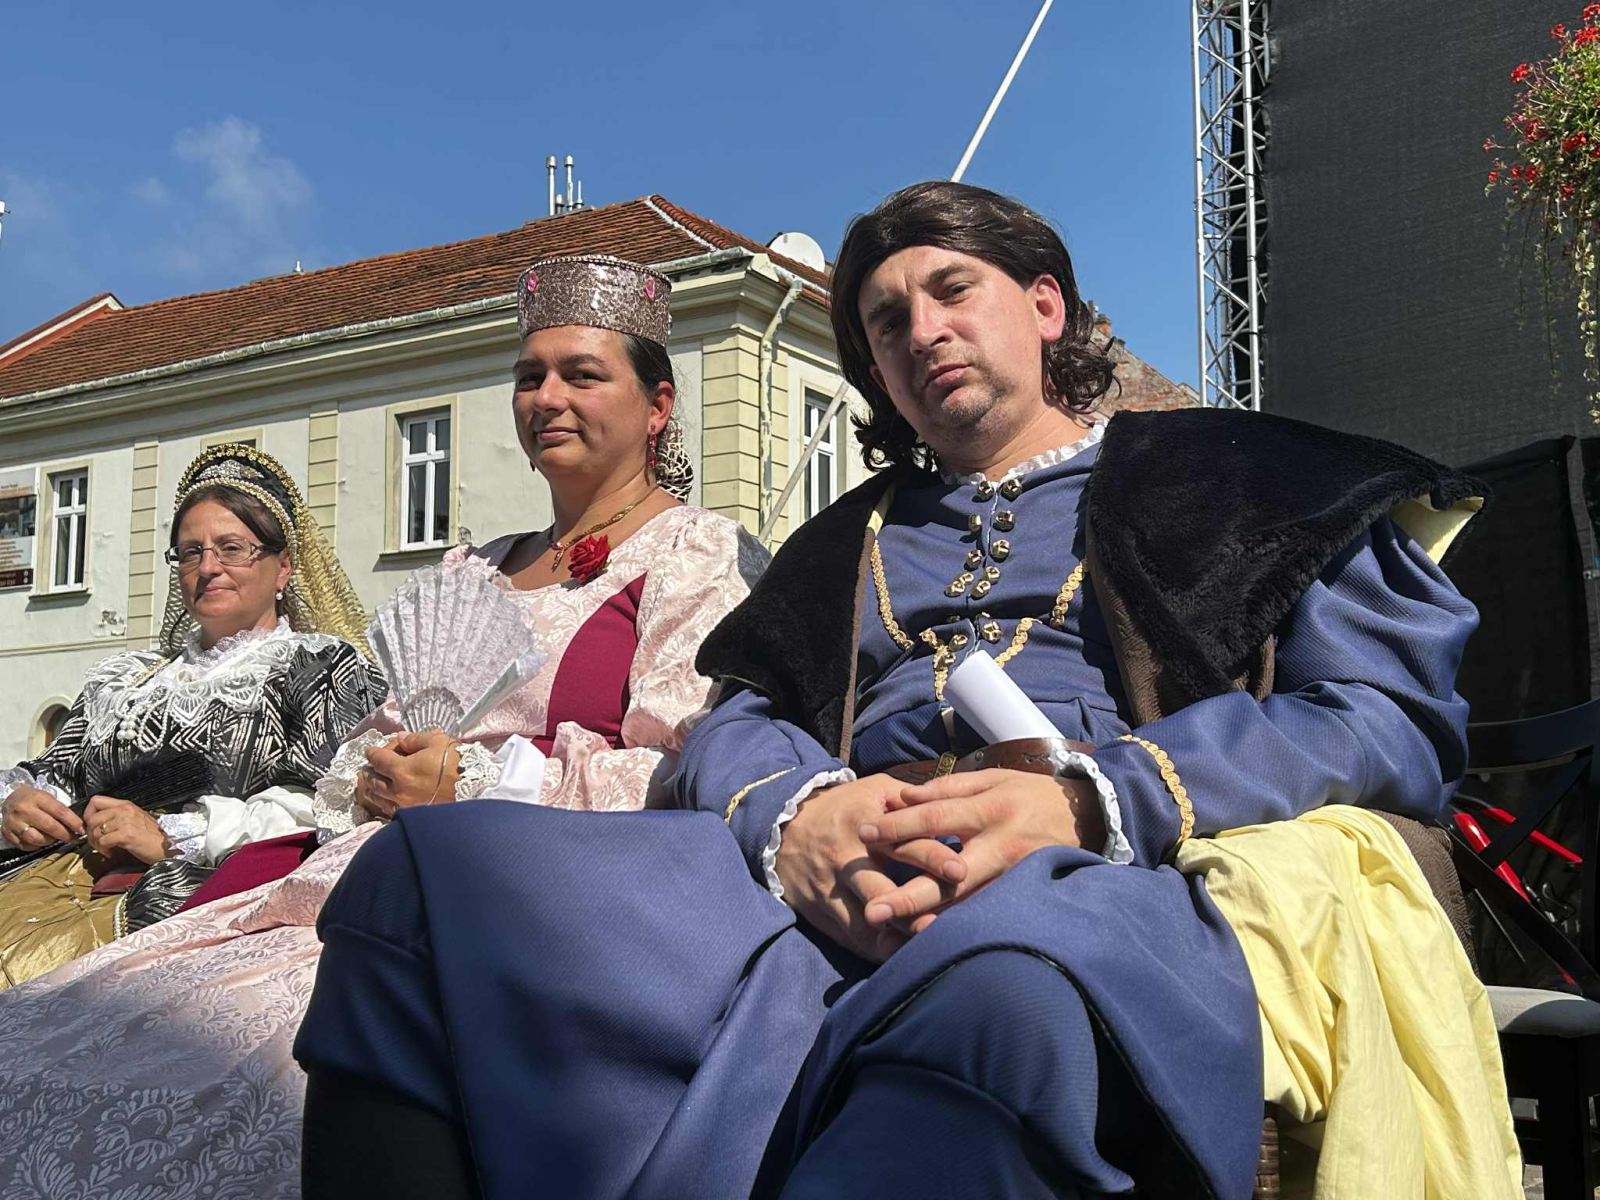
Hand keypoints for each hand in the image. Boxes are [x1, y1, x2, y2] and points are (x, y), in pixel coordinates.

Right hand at [2, 784, 84, 848]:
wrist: (9, 800)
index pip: (60, 811)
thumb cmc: (32, 799)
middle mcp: (24, 810)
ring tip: (55, 838)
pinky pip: (26, 845)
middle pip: (49, 827)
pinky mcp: (8, 834)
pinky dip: (36, 845)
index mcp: (37, 798)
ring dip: (50, 841)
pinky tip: (40, 840)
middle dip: (64, 834)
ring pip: (37, 838)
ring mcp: (14, 823)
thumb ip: (59, 810)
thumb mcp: (46, 798)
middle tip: (72, 837)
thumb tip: (77, 824)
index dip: (73, 822)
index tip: (81, 829)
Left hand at [83, 795, 172, 864]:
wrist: (169, 846)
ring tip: (104, 849)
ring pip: (96, 830)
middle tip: (96, 842)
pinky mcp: (127, 834)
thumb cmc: (154, 837)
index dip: (88, 813)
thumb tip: (100, 824)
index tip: (91, 825)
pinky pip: (103, 840)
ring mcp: (126, 821)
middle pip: (92, 817)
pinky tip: (110, 853)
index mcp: (126, 805)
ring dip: (96, 843)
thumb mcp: (136, 820)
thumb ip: (119, 818)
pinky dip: (103, 849)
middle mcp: (125, 810)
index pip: (96, 800)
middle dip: (90, 833)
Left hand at [357, 731, 461, 820]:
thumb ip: (415, 739)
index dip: (372, 753)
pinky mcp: (413, 817)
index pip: (378, 759)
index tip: (370, 751)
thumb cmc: (459, 764)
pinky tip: (387, 800)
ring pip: (378, 799)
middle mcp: (399, 790)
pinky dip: (384, 803)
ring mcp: (405, 806)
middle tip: (370, 767)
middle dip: (370, 772)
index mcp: (402, 769)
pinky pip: (390, 810)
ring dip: (373, 789)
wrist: (476, 790)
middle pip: (373, 781)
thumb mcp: (439, 742)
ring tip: (373, 784)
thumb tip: (400, 738)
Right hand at [773, 773, 963, 962]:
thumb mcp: (874, 791)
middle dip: (914, 911)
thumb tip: (951, 807)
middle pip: (883, 892)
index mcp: (865, 826)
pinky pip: (853, 939)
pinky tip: (902, 955)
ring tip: (929, 947)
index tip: (960, 872)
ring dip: (898, 939)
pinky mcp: (821, 913)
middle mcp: (847, 861)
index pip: (903, 842)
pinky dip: (879, 950)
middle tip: (944, 924)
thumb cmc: (843, 807)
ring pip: (867, 925)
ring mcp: (831, 891)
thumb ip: (911, 800)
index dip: (933, 858)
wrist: (783, 825)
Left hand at [856, 768, 1104, 933]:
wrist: (1093, 816)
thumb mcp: (993, 780)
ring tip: (894, 936)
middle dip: (908, 896)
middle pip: (947, 876)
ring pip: (966, 904)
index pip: (935, 818)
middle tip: (871, 912)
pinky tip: (929, 940)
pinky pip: (984, 915)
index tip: (863, 835)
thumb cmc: (1032, 794)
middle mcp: (999, 846)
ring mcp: (1013, 876)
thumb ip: (946, 789)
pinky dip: (957, 928)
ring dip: (929, 921)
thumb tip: (900, 798)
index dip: (898, 827)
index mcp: (989, 809)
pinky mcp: (1023, 896)